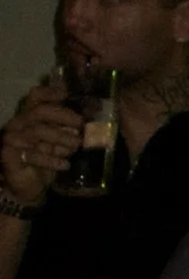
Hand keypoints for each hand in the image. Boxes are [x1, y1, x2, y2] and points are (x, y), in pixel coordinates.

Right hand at [1, 79, 81, 206]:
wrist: (30, 185)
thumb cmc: (46, 159)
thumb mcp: (60, 143)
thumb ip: (70, 131)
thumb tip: (89, 125)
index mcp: (30, 116)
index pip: (36, 96)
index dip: (50, 92)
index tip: (67, 94)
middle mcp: (18, 123)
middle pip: (39, 111)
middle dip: (63, 116)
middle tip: (81, 125)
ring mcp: (11, 138)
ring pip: (37, 132)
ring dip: (60, 139)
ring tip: (77, 146)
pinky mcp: (8, 154)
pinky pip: (32, 154)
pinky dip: (52, 159)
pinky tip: (65, 165)